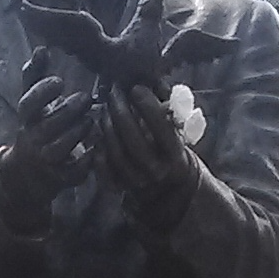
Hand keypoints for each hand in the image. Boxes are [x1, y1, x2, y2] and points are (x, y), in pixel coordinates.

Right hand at [0, 49, 93, 230]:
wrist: (26, 174)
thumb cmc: (36, 129)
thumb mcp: (32, 104)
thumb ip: (35, 77)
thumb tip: (42, 48)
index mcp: (27, 120)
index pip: (28, 104)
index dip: (42, 93)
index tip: (60, 82)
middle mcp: (33, 140)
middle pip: (48, 126)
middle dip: (68, 111)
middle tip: (86, 98)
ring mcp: (45, 161)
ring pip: (60, 148)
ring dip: (77, 133)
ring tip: (92, 120)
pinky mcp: (59, 180)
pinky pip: (72, 173)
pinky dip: (85, 163)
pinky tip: (96, 150)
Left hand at [98, 82, 200, 228]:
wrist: (170, 192)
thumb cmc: (174, 155)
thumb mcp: (180, 137)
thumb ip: (168, 116)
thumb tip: (153, 86)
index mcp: (175, 157)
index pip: (160, 127)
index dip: (147, 105)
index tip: (137, 88)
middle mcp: (155, 171)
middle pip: (132, 137)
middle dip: (121, 110)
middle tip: (115, 92)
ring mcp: (136, 181)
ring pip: (115, 150)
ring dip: (107, 125)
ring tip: (106, 108)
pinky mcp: (120, 188)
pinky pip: (103, 167)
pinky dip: (98, 147)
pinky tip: (99, 132)